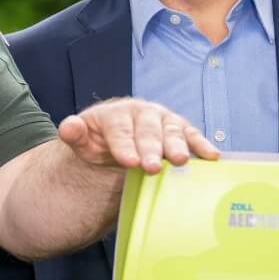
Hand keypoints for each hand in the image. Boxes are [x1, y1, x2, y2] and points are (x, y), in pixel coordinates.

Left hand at [59, 97, 218, 173]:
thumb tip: (67, 128)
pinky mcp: (181, 130)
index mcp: (116, 113)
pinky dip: (202, 145)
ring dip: (177, 146)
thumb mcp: (83, 140)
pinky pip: (192, 136)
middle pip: (147, 130)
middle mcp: (143, 112)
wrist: (118, 139)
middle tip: (152, 167)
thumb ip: (74, 134)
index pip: (119, 129)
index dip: (124, 145)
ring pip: (172, 131)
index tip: (128, 162)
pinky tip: (211, 156)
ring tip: (180, 161)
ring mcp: (164, 120)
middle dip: (151, 149)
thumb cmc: (100, 142)